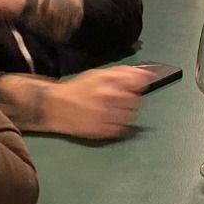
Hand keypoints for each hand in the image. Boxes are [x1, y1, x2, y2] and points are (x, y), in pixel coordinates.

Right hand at [5, 66, 151, 138]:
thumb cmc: (78, 88)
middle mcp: (108, 97)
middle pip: (137, 100)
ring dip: (126, 112)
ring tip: (112, 109)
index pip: (139, 82)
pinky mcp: (103, 131)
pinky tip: (108, 119)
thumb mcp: (98, 74)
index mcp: (107, 81)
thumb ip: (123, 72)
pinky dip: (119, 124)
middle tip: (118, 99)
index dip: (139, 84)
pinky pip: (122, 128)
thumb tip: (149, 73)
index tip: (136, 86)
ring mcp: (106, 116)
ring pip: (131, 115)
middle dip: (131, 98)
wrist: (55, 107)